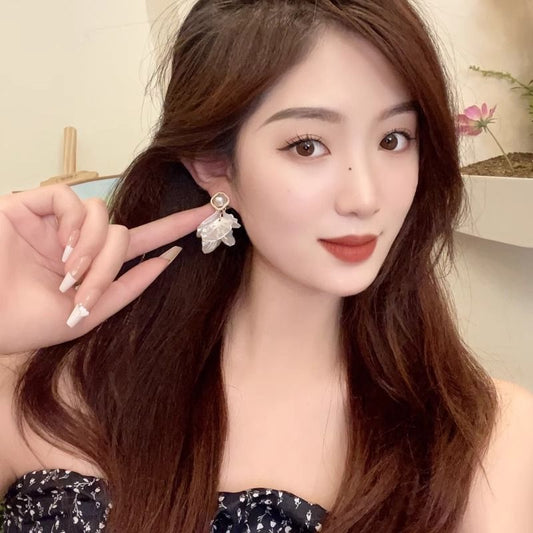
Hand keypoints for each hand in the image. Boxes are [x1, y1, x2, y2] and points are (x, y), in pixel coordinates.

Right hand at [0, 184, 212, 353]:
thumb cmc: (26, 323)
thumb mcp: (87, 314)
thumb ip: (127, 287)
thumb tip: (168, 260)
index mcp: (94, 264)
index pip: (143, 240)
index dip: (176, 226)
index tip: (209, 212)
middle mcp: (79, 239)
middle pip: (125, 233)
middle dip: (111, 264)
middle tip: (84, 291)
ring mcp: (56, 222)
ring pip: (103, 216)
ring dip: (92, 250)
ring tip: (67, 274)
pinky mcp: (31, 205)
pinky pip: (71, 201)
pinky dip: (74, 226)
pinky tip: (60, 248)